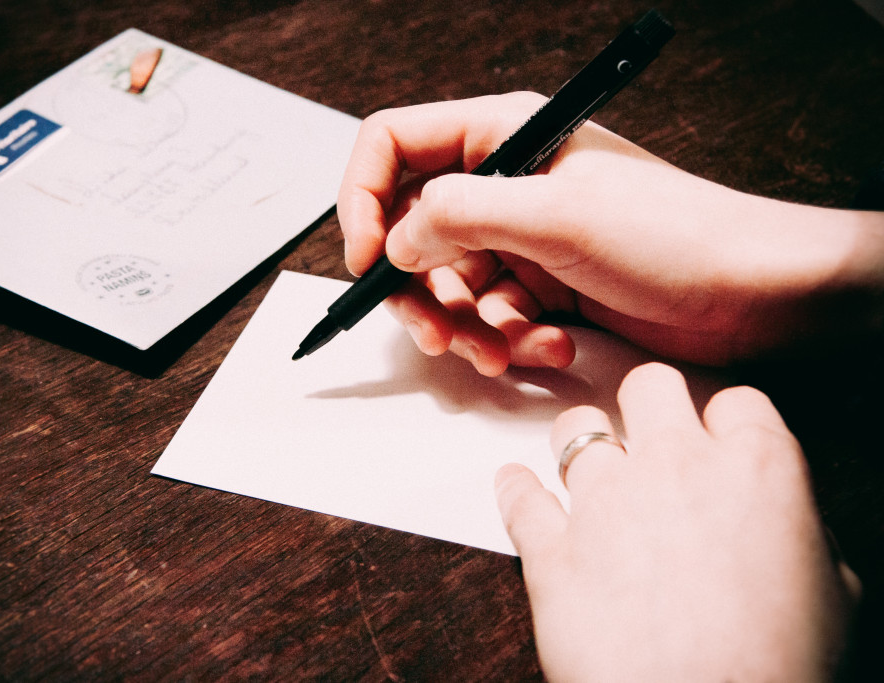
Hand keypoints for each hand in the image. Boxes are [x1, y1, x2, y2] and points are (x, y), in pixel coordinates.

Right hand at [338, 93, 883, 374]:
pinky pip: (488, 316)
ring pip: (446, 284)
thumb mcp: (557, 215)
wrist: (754, 294)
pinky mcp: (540, 284)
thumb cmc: (678, 233)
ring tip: (496, 350)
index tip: (366, 259)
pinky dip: (504, 340)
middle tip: (436, 331)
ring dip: (463, 327)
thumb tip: (392, 239)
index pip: (393, 147)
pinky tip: (544, 346)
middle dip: (417, 289)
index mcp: (501, 137)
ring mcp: (521, 237)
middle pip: (410, 231)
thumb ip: (458, 216)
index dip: (363, 201)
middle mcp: (504, 183)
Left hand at [495, 363, 860, 680]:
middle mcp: (674, 468)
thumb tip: (784, 527)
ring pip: (574, 428)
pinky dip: (516, 489)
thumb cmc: (780, 668)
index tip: (722, 442)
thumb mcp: (833, 593)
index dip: (729, 424)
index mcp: (756, 470)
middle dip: (650, 403)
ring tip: (583, 457)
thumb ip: (800, 534)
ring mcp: (604, 503)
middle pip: (649, 387)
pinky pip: (520, 499)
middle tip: (650, 427)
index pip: (739, 404)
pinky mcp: (551, 550)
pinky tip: (516, 484)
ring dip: (579, 439)